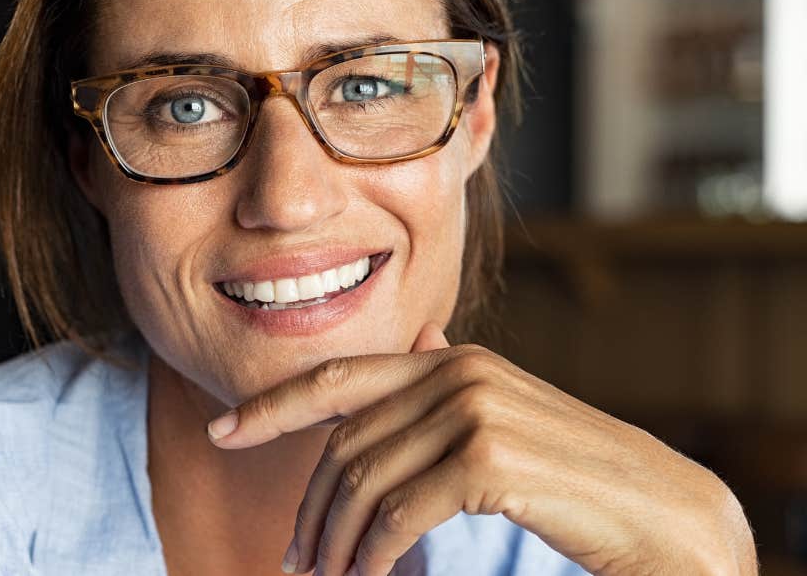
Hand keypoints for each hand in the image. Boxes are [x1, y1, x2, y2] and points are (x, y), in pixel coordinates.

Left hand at [206, 328, 755, 575]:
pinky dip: (371, 554)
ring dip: (335, 542)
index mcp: (450, 358)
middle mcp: (455, 370)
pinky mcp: (486, 456)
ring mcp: (471, 408)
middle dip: (310, 508)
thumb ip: (450, 380)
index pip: (338, 379)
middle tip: (295, 561)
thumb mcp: (506, 414)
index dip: (271, 404)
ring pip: (362, 482)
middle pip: (343, 444)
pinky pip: (396, 513)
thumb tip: (420, 330)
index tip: (220, 431)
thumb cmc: (577, 474)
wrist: (663, 512)